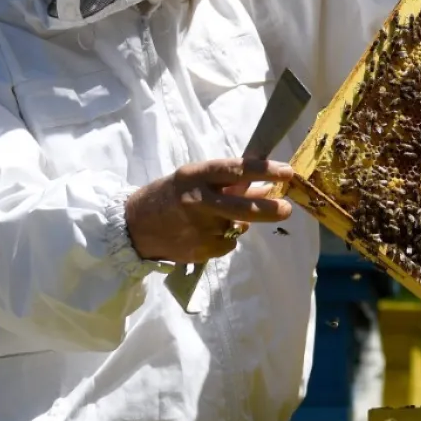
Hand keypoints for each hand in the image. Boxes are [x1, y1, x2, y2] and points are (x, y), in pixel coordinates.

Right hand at [125, 158, 294, 263]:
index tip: (287, 172)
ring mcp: (198, 228)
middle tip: (286, 209)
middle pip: (243, 207)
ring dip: (237, 223)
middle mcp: (198, 200)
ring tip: (215, 219)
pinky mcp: (199, 250)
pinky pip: (227, 244)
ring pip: (237, 227)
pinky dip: (224, 239)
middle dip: (269, 209)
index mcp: (197, 176)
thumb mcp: (195, 179)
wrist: (133, 226)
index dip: (264, 170)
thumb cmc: (170, 196)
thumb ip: (228, 182)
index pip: (236, 170)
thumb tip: (266, 185)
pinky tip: (204, 234)